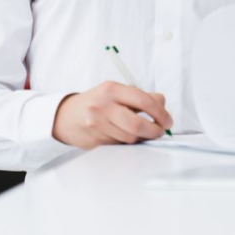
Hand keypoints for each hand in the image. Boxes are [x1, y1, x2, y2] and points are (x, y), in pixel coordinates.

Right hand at [52, 81, 172, 149]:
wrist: (67, 116)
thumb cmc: (98, 102)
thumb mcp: (117, 92)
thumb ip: (141, 97)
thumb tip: (163, 106)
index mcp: (112, 89)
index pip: (144, 101)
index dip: (161, 113)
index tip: (168, 121)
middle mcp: (103, 106)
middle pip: (137, 125)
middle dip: (154, 131)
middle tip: (160, 132)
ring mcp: (97, 124)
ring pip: (130, 138)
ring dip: (141, 138)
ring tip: (141, 132)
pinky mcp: (94, 140)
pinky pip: (120, 144)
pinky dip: (128, 142)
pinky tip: (125, 135)